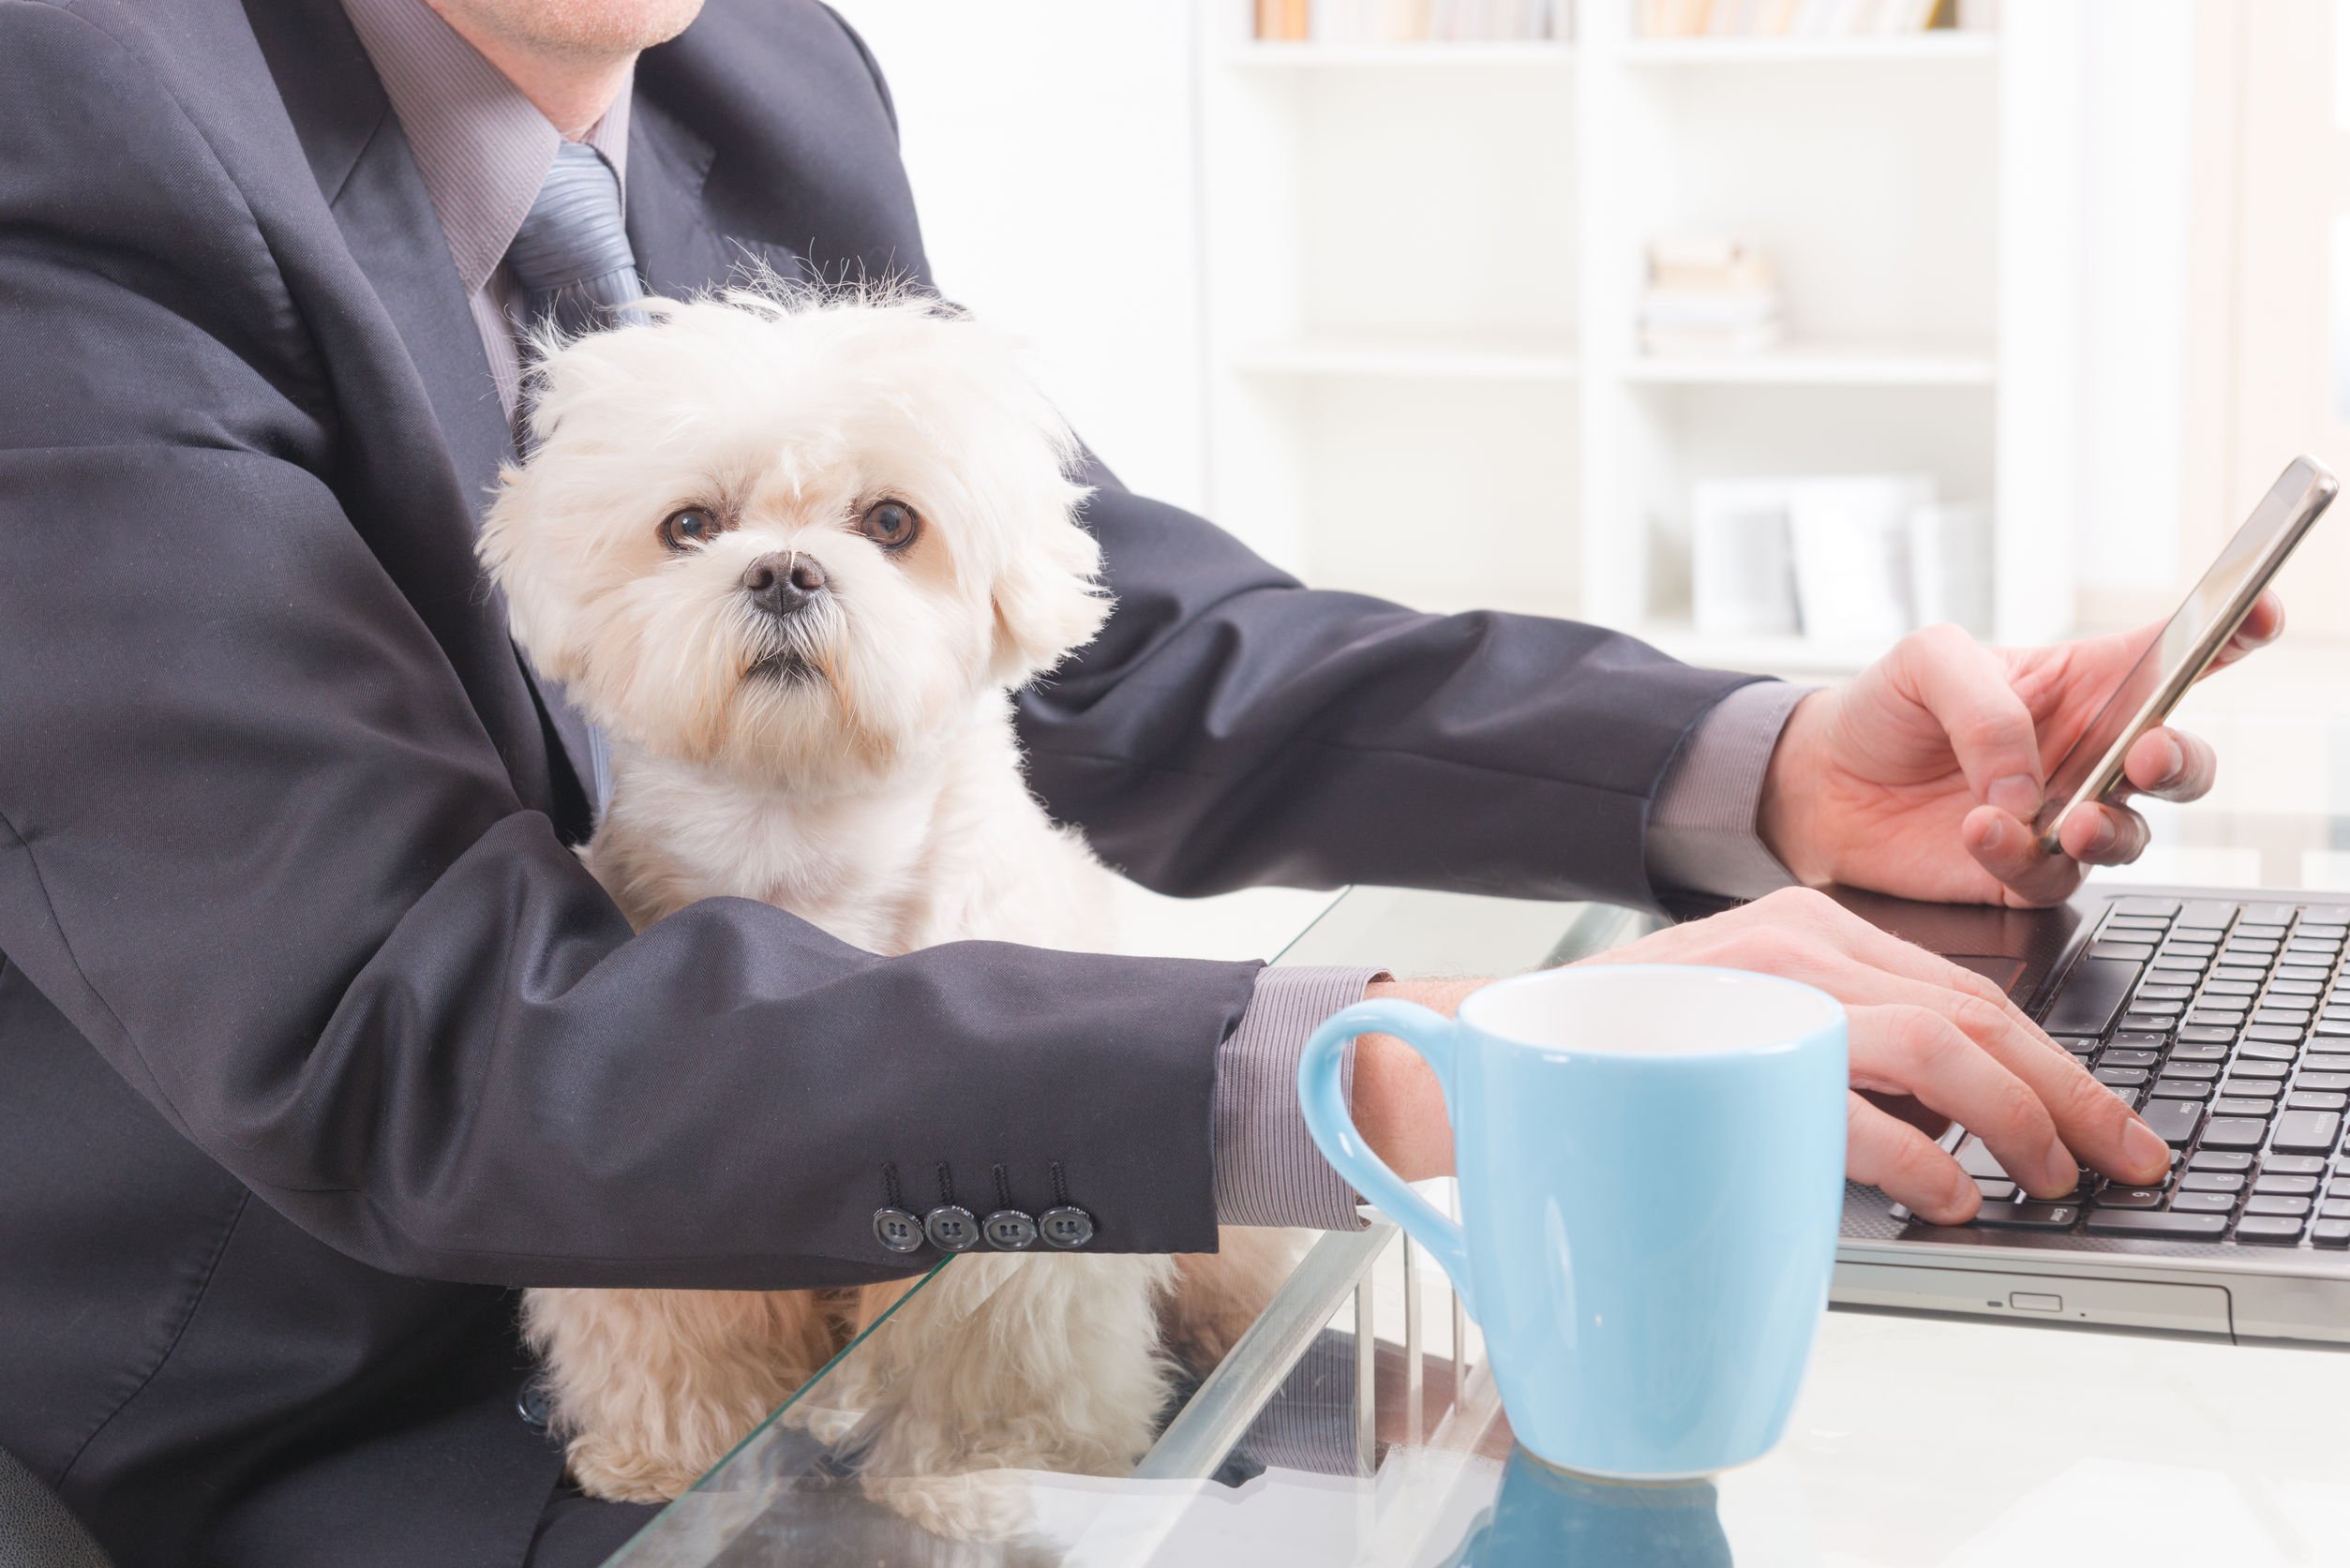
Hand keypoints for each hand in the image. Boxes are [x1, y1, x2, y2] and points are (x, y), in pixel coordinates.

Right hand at [1350, 889, 2172, 1223]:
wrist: (1480, 1053)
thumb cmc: (1610, 1059)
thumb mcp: (1738, 1028)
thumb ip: (1828, 1052)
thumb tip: (1945, 1126)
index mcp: (1807, 928)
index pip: (1966, 987)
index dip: (2053, 1062)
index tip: (2101, 1124)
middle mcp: (1800, 941)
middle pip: (1980, 1009)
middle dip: (2070, 1094)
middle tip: (2119, 1159)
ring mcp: (1768, 985)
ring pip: (1944, 1040)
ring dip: (2020, 1121)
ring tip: (2046, 1181)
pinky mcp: (1733, 1039)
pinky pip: (1864, 1095)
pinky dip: (1927, 1154)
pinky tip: (1950, 1193)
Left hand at [1758, 597, 2283, 906]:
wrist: (1819, 782)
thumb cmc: (1886, 708)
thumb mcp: (1926, 662)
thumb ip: (1985, 705)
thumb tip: (2026, 784)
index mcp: (2085, 684)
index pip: (2175, 654)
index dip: (2233, 632)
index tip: (2260, 616)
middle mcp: (2089, 754)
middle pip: (2179, 763)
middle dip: (2180, 762)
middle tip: (2145, 758)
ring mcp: (2062, 819)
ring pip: (2131, 836)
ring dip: (2105, 828)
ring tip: (2061, 819)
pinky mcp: (2022, 875)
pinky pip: (2051, 879)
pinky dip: (2019, 857)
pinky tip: (1980, 830)